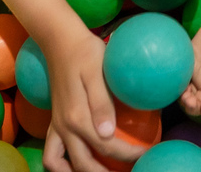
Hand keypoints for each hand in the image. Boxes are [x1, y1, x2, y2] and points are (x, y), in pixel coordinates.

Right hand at [43, 32, 141, 171]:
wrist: (61, 40)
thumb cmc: (86, 53)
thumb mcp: (97, 73)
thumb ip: (102, 104)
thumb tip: (108, 134)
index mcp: (77, 117)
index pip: (107, 148)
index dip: (130, 155)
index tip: (149, 153)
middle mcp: (64, 127)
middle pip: (84, 164)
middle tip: (130, 169)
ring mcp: (57, 125)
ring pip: (57, 164)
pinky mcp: (55, 120)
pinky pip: (52, 151)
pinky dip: (61, 164)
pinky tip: (77, 161)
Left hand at [181, 11, 200, 118]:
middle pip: (197, 106)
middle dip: (192, 107)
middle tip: (190, 100)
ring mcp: (197, 76)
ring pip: (186, 95)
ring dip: (183, 99)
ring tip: (183, 94)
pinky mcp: (189, 64)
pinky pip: (179, 78)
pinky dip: (177, 83)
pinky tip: (177, 80)